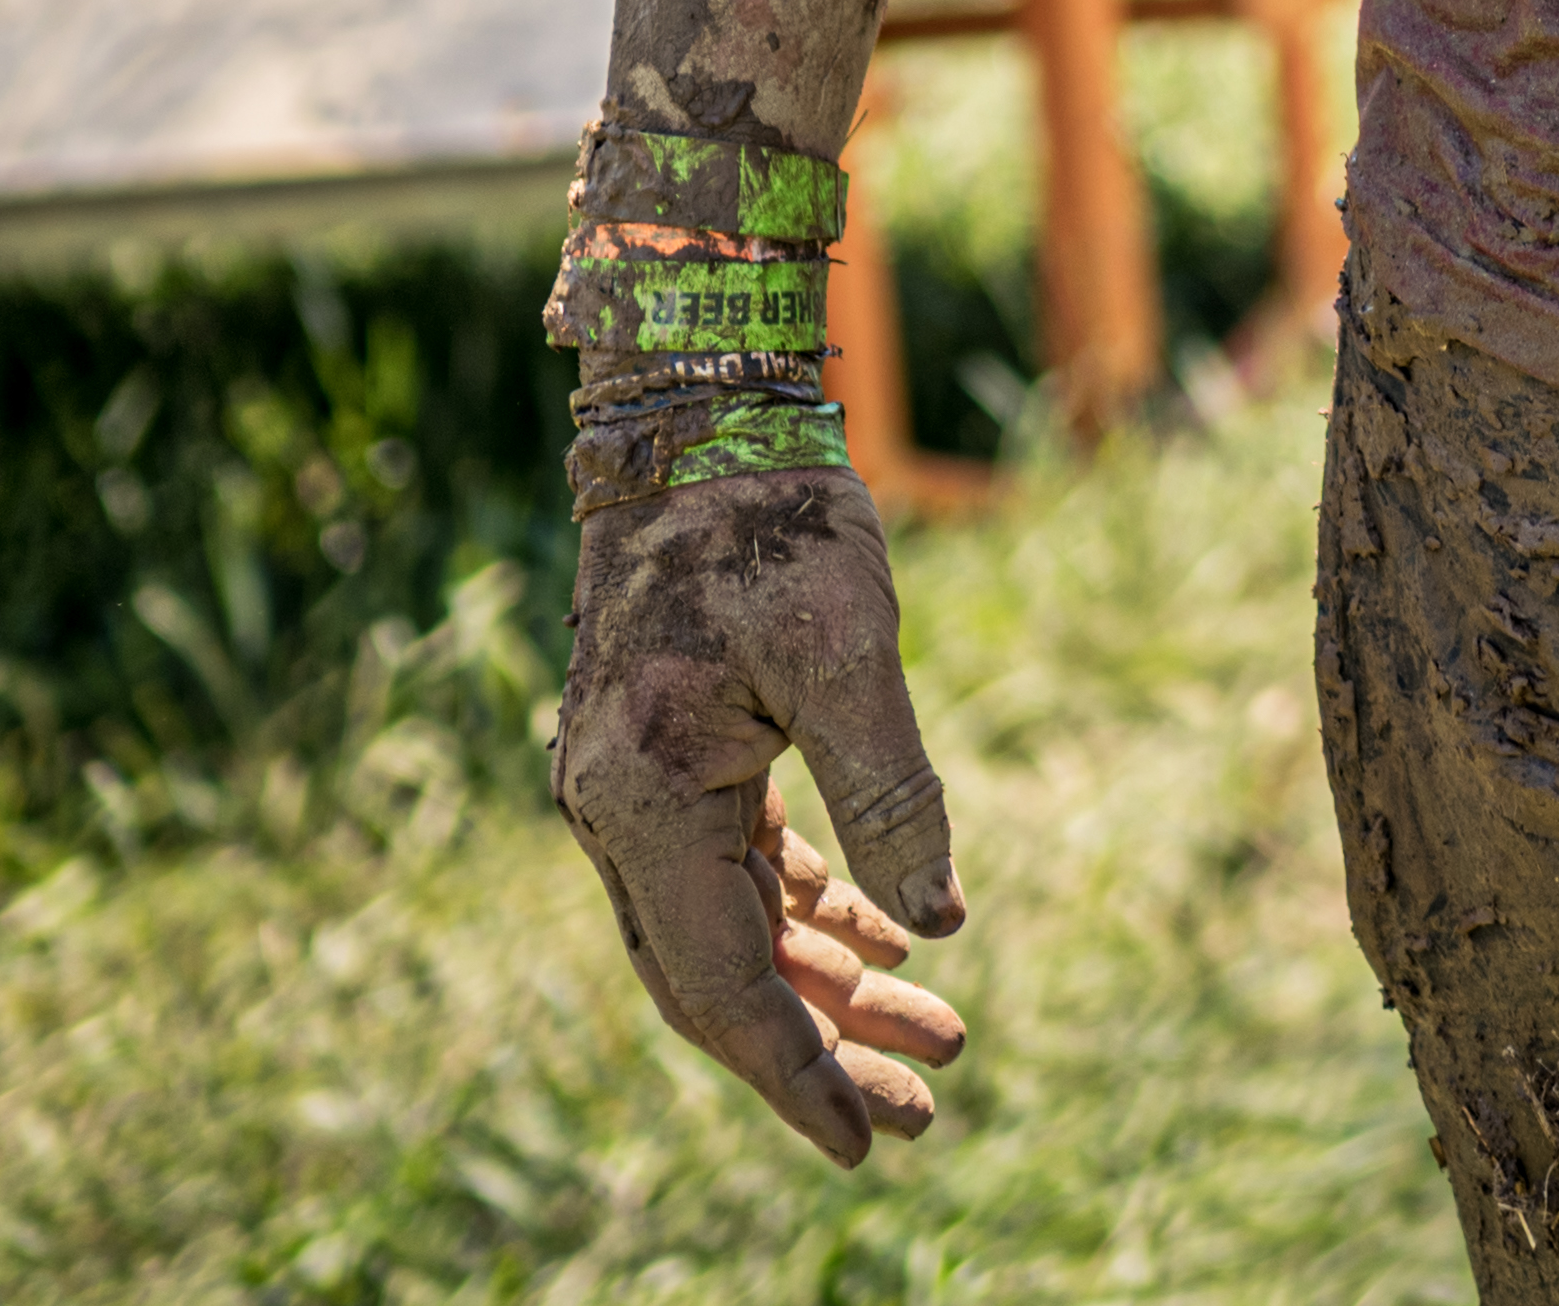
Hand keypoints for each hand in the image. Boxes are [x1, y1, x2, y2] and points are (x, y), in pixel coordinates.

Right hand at [549, 468, 974, 1161]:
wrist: (699, 418)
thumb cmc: (772, 520)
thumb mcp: (846, 651)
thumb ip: (890, 791)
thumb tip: (939, 924)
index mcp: (644, 801)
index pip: (721, 983)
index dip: (795, 1073)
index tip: (867, 1141)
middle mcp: (619, 814)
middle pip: (722, 977)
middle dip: (820, 1051)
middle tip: (923, 1114)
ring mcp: (639, 790)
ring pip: (736, 931)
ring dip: (830, 988)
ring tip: (938, 1039)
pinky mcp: (673, 760)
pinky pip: (738, 873)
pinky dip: (812, 911)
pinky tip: (891, 939)